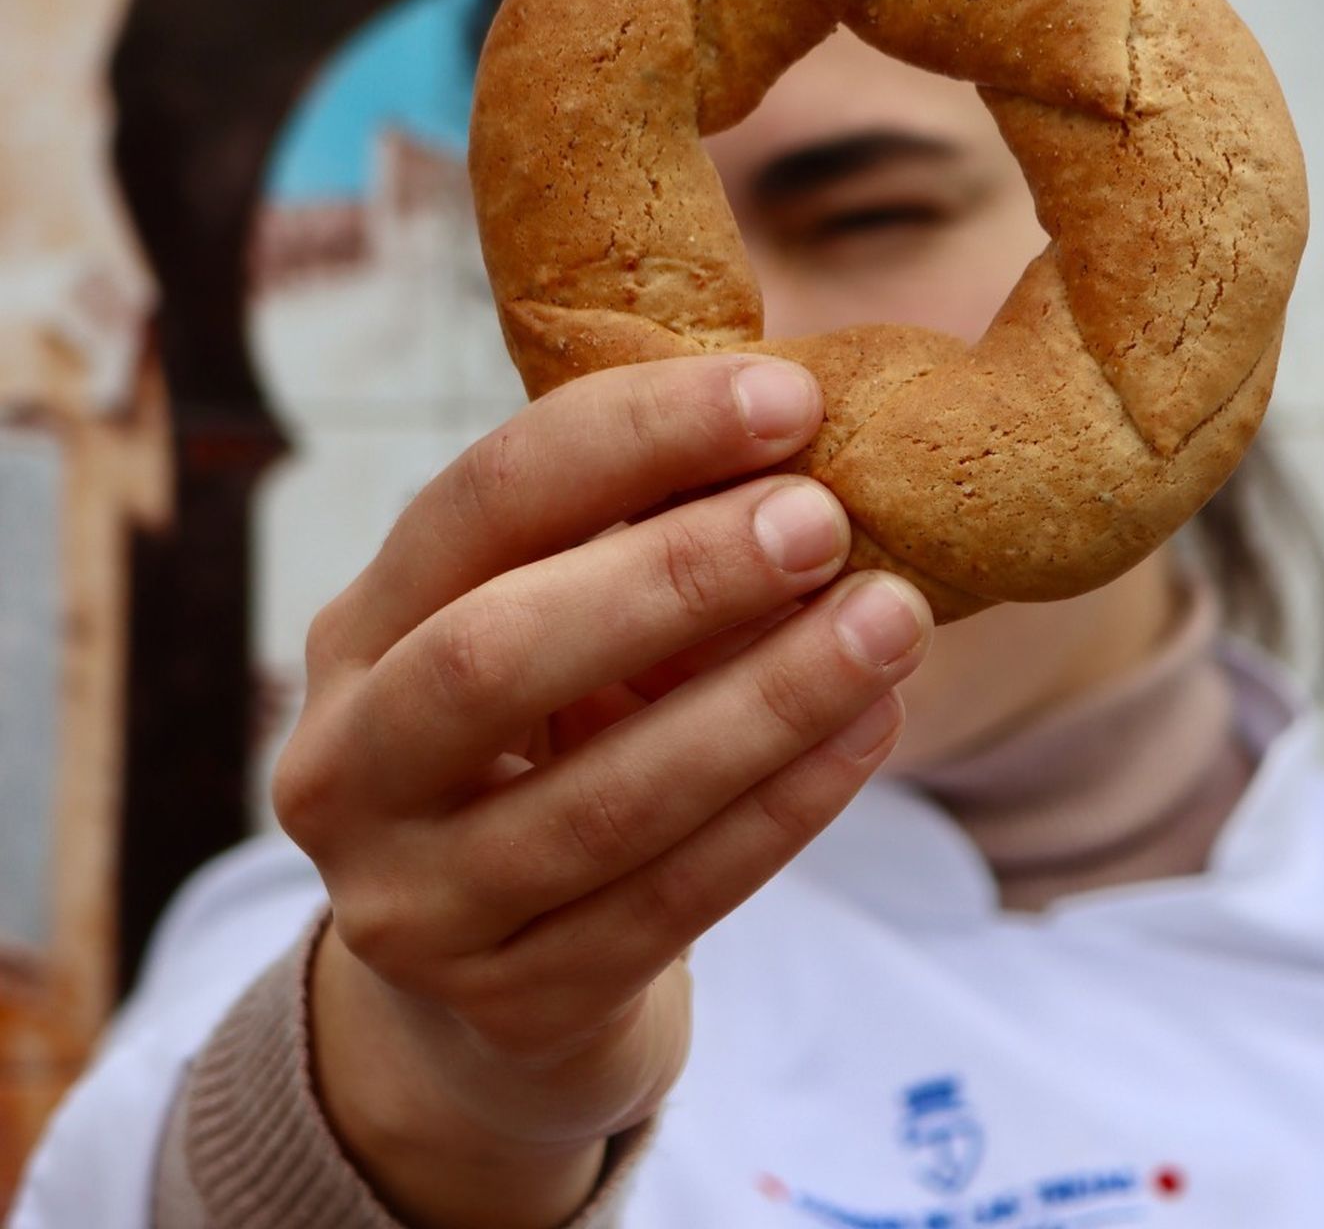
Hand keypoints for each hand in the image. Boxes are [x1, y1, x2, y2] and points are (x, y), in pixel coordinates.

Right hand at [271, 354, 931, 1227]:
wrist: (493, 972)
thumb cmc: (549, 744)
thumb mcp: (558, 628)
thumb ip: (637, 539)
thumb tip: (799, 439)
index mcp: (364, 628)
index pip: (482, 501)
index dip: (633, 438)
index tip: (786, 400)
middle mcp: (350, 765)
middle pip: (495, 653)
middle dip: (675, 576)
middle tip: (824, 520)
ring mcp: (416, 904)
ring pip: (603, 800)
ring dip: (766, 699)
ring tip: (891, 621)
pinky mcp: (512, 1006)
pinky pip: (669, 903)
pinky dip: (782, 807)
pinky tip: (868, 728)